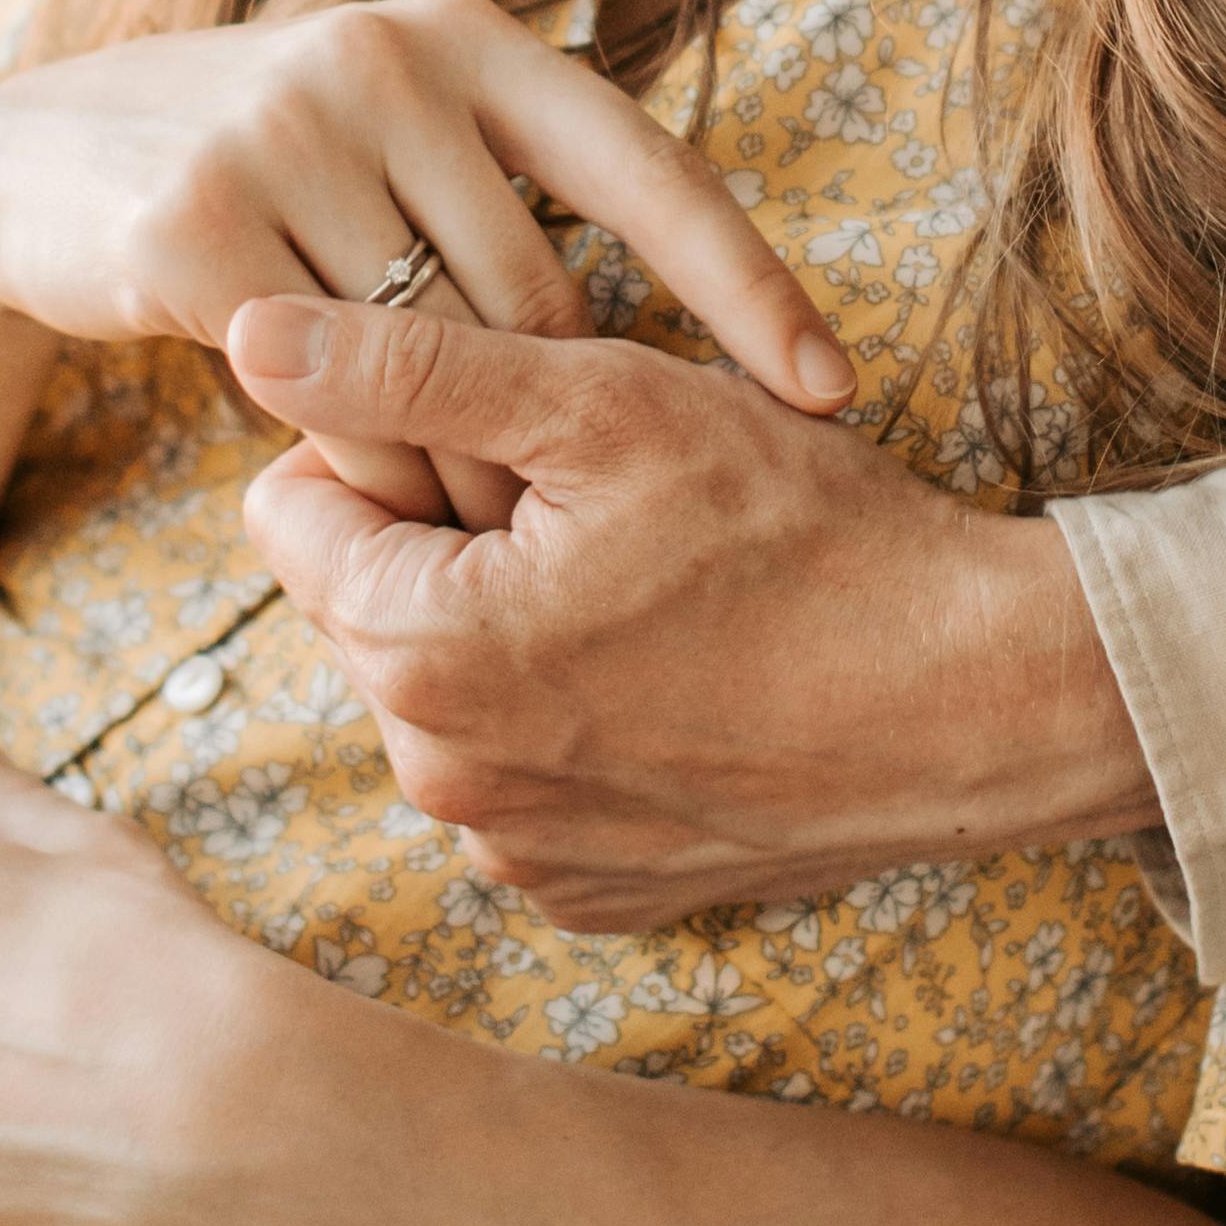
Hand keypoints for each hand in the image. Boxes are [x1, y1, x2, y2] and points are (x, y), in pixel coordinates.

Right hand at [0, 0, 850, 527]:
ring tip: (495, 542)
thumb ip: (506, 190)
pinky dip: (370, 468)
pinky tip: (373, 501)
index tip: (835, 394)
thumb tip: (681, 333)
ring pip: (442, 364)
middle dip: (569, 432)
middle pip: (540, 298)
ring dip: (471, 472)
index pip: (651, 168)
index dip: (751, 287)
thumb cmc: (258, 175)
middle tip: (593, 533)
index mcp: (469, 40)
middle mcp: (388, 62)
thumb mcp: (388, 132)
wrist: (25, 167)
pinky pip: (335, 398)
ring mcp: (286, 134)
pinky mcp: (198, 227)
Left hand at [227, 299, 1162, 929]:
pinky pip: (518, 780)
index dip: (391, 442)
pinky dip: (570, 721)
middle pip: (364, 602)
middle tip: (601, 507)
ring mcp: (515, 853)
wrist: (978, 700)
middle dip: (447, 539)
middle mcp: (442, 779)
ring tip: (651, 590)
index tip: (513, 435)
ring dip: (507, 628)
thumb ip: (409, 368)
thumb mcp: (606, 407)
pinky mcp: (586, 894)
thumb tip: (248, 331)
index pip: (292, 506)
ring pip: (442, 691)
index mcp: (421, 650)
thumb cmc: (808, 537)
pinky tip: (676, 678)